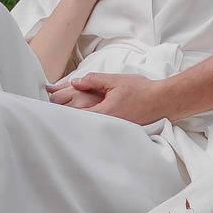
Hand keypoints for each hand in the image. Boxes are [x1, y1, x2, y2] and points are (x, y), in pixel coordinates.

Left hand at [49, 71, 171, 124]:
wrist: (164, 101)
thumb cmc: (142, 90)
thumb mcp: (116, 80)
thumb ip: (93, 81)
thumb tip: (74, 83)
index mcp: (104, 113)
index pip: (75, 116)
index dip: (61, 113)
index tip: (48, 111)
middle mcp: (108, 125)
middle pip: (80, 126)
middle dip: (65, 121)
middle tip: (50, 119)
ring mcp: (114, 130)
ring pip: (89, 130)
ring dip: (77, 125)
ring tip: (62, 124)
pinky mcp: (119, 131)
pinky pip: (100, 131)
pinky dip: (90, 127)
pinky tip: (83, 126)